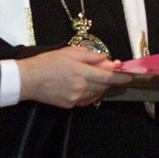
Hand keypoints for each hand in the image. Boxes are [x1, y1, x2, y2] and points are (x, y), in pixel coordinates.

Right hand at [17, 47, 132, 107]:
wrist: (27, 80)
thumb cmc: (47, 62)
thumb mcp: (69, 52)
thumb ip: (90, 56)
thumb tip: (107, 59)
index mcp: (80, 72)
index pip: (107, 76)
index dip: (120, 76)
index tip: (131, 75)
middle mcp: (80, 87)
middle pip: (104, 85)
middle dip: (112, 80)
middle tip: (115, 72)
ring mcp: (75, 98)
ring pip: (96, 93)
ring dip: (101, 86)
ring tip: (98, 77)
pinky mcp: (69, 105)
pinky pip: (87, 99)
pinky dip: (91, 93)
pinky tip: (88, 87)